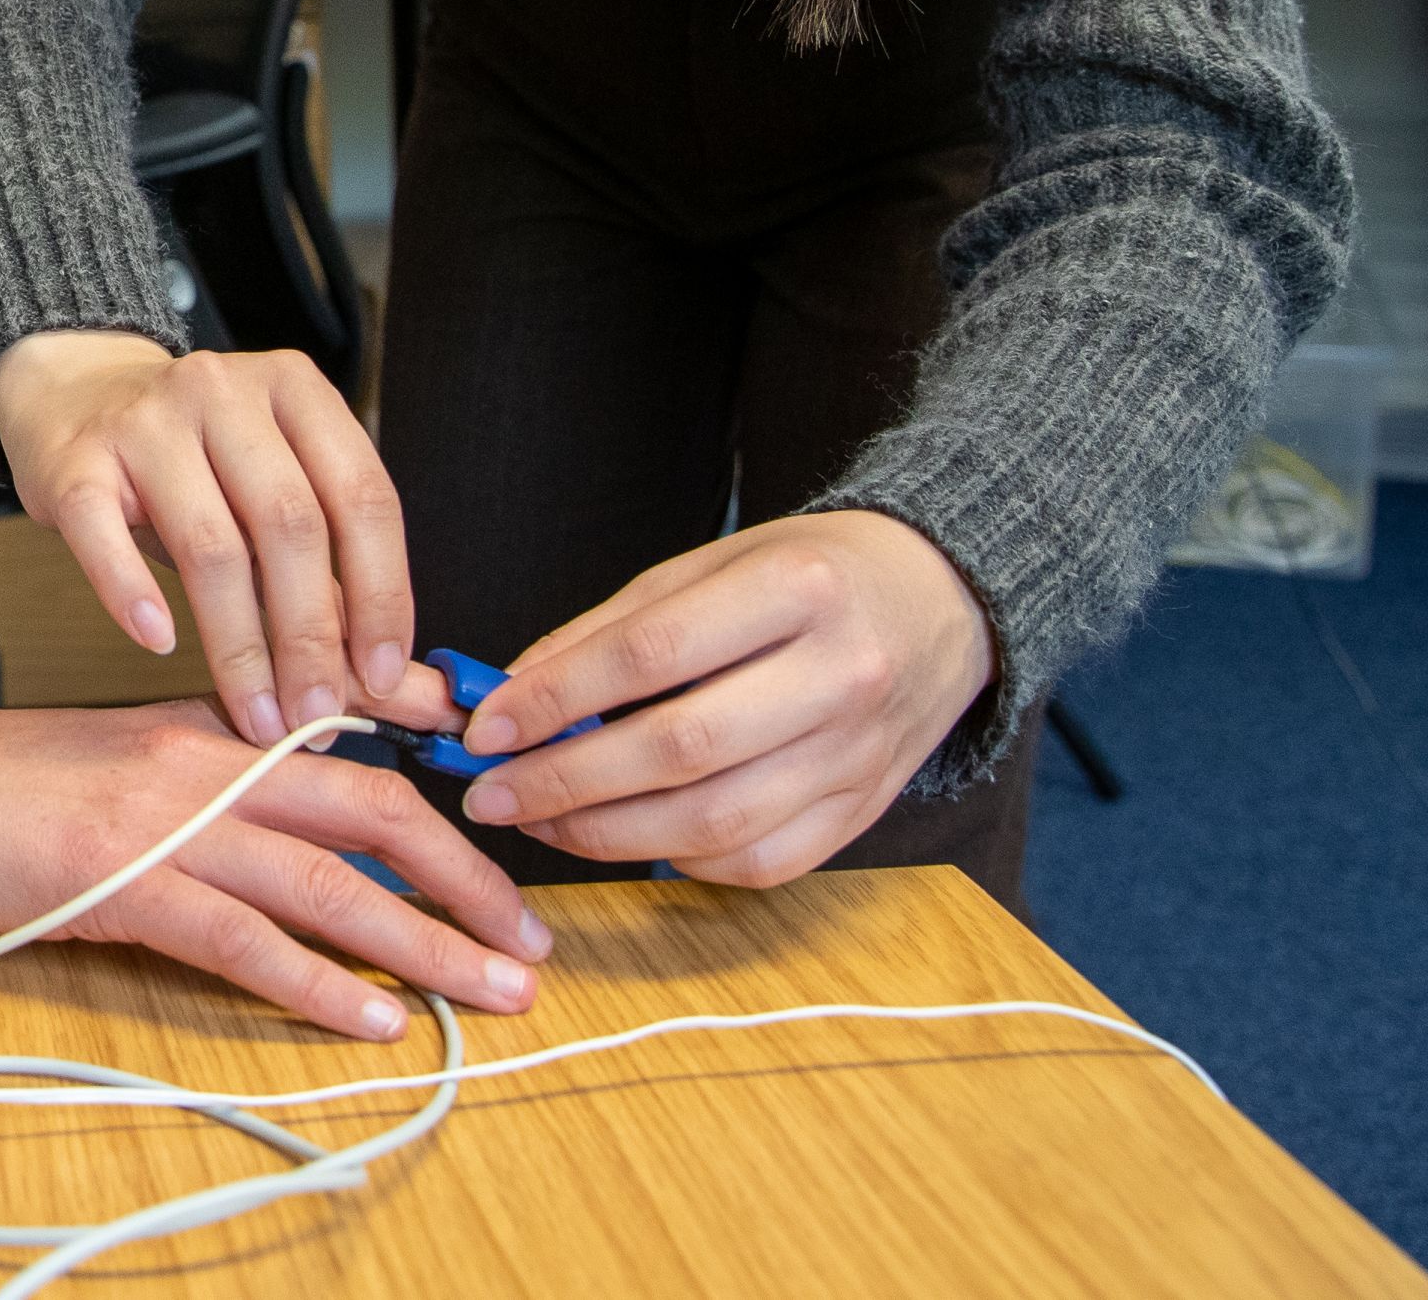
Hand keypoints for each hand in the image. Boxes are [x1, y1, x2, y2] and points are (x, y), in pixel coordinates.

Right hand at [0, 329, 430, 747]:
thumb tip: (382, 675)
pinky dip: (135, 598)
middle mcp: (223, 390)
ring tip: (257, 713)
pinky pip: (106, 539)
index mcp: (293, 389)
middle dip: (311, 637)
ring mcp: (144, 420)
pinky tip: (160, 644)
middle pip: (289, 525)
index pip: (361, 497)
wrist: (74, 393)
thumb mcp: (267, 482)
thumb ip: (328, 564)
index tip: (382, 676)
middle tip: (317, 716)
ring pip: (208, 546)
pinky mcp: (74, 459)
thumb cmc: (190, 456)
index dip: (382, 595)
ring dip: (240, 648)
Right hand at [0, 697, 548, 1040]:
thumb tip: (288, 840)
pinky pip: (243, 941)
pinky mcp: (114, 884)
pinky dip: (318, 985)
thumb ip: (199, 792)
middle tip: (529, 939)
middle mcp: (194, 762)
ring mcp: (157, 821)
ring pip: (327, 880)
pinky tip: (372, 1018)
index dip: (434, 810)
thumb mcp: (107, 771)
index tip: (496, 861)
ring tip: (491, 991)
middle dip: (464, 878)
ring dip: (424, 942)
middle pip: (369, 811)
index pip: (347, 757)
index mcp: (196, 729)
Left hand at [447, 511, 996, 886]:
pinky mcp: (866, 809)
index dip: (557, 697)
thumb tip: (512, 691)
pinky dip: (681, 859)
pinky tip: (630, 836)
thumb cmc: (806, 577)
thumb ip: (611, 629)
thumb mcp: (710, 565)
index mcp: (797, 589)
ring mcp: (861, 753)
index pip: (652, 653)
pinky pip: (761, 862)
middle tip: (492, 792)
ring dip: (607, 834)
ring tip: (540, 820)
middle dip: (567, 781)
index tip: (486, 726)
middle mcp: (839, 675)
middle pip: (682, 749)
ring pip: (717, 822)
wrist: (941, 603)